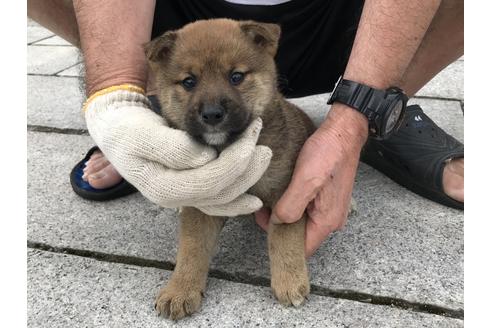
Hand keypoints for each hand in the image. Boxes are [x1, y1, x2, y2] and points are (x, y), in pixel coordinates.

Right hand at [84, 87, 271, 215]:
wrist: (118, 131)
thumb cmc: (128, 128)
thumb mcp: (143, 132)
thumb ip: (172, 147)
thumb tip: (205, 157)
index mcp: (162, 188)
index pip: (209, 181)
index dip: (236, 160)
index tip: (252, 132)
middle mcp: (174, 199)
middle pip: (221, 191)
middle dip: (247, 166)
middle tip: (261, 139)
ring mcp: (183, 198)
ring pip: (223, 198)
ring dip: (247, 177)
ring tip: (263, 153)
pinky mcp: (190, 191)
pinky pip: (217, 203)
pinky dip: (237, 201)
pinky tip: (254, 201)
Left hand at [255, 104, 367, 256]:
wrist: (344, 131)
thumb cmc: (328, 153)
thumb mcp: (305, 181)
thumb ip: (290, 207)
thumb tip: (277, 223)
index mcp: (327, 221)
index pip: (302, 248)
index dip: (280, 241)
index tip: (263, 225)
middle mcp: (331, 219)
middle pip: (301, 235)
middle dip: (280, 226)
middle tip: (262, 209)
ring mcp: (330, 208)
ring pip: (302, 221)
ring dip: (285, 214)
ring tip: (269, 200)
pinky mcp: (327, 197)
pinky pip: (306, 209)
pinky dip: (293, 204)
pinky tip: (282, 193)